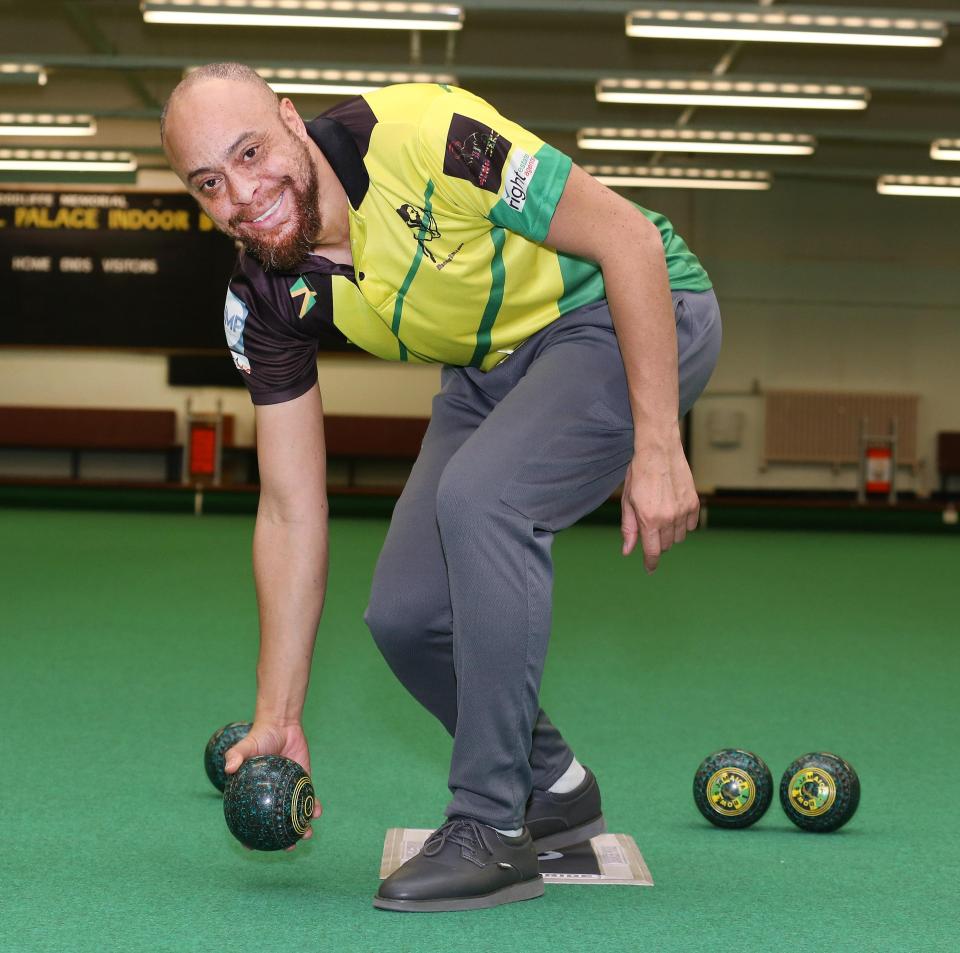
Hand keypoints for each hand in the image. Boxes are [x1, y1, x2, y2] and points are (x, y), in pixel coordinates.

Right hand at [224, 720, 322, 848]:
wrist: (282, 724)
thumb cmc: (260, 736)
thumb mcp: (245, 745)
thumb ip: (236, 755)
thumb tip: (229, 768)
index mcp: (255, 794)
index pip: (250, 819)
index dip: (248, 836)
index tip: (251, 848)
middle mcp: (272, 797)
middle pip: (276, 823)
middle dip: (283, 839)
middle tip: (289, 847)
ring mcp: (289, 791)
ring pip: (295, 815)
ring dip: (302, 827)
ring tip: (307, 834)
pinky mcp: (303, 781)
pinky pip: (309, 798)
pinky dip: (314, 806)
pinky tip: (318, 811)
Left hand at [620, 432, 699, 572]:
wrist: (659, 451)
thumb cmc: (639, 475)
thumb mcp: (627, 502)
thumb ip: (628, 528)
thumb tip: (627, 551)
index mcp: (649, 520)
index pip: (652, 552)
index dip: (650, 563)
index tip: (649, 568)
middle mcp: (668, 518)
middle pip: (665, 545)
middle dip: (656, 542)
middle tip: (649, 525)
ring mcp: (683, 511)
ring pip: (678, 537)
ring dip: (669, 533)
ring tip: (661, 515)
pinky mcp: (694, 503)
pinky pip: (691, 525)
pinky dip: (683, 524)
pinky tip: (674, 511)